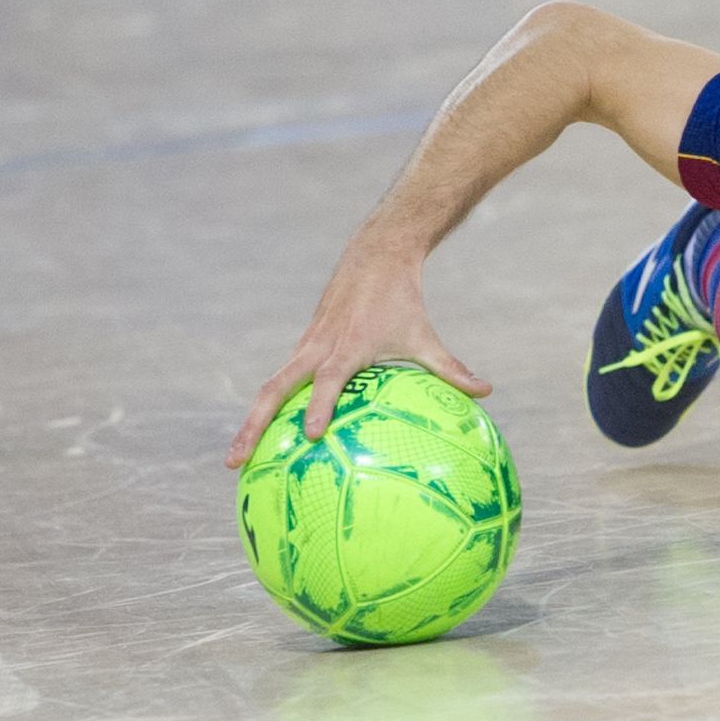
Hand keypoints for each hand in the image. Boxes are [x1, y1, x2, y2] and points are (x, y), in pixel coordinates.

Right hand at [225, 241, 491, 468]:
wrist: (373, 257)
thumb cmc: (402, 301)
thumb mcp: (424, 336)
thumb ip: (451, 368)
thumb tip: (486, 392)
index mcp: (347, 347)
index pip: (329, 380)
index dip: (320, 405)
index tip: (312, 435)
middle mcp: (317, 348)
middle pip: (274, 389)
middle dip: (253, 425)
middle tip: (233, 463)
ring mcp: (305, 347)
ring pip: (270, 387)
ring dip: (250, 421)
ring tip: (234, 460)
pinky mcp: (302, 347)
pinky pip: (279, 380)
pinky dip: (267, 406)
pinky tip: (263, 437)